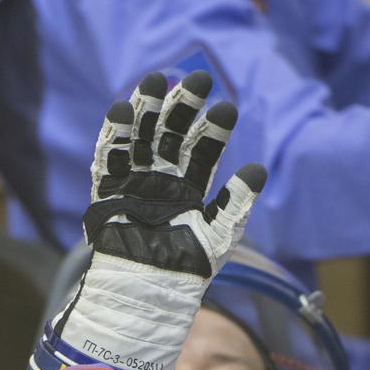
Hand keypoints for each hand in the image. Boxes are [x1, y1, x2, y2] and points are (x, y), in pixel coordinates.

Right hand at [46, 71, 265, 369]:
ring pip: (141, 137)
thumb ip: (236, 202)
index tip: (227, 107)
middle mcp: (162, 180)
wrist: (150, 292)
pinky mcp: (109, 192)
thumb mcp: (219, 235)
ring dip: (147, 109)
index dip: (214, 128)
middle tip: (198, 77)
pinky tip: (122, 110)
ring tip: (156, 80)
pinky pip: (110, 158)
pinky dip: (115, 135)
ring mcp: (135, 183)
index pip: (203, 149)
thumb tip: (259, 169)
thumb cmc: (186, 269)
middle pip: (171, 133)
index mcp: (189, 188)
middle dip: (183, 106)